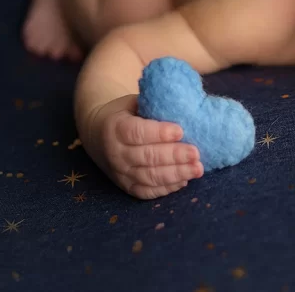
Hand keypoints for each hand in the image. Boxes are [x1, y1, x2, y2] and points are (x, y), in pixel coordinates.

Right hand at [85, 94, 203, 199]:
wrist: (98, 134)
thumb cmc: (125, 113)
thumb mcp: (133, 102)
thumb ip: (153, 104)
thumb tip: (184, 104)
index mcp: (116, 127)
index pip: (137, 132)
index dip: (159, 133)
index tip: (180, 131)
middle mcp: (116, 153)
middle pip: (146, 157)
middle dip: (174, 156)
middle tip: (196, 153)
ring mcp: (120, 173)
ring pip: (149, 177)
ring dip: (175, 174)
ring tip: (197, 169)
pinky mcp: (126, 187)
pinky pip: (147, 192)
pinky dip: (166, 188)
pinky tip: (185, 180)